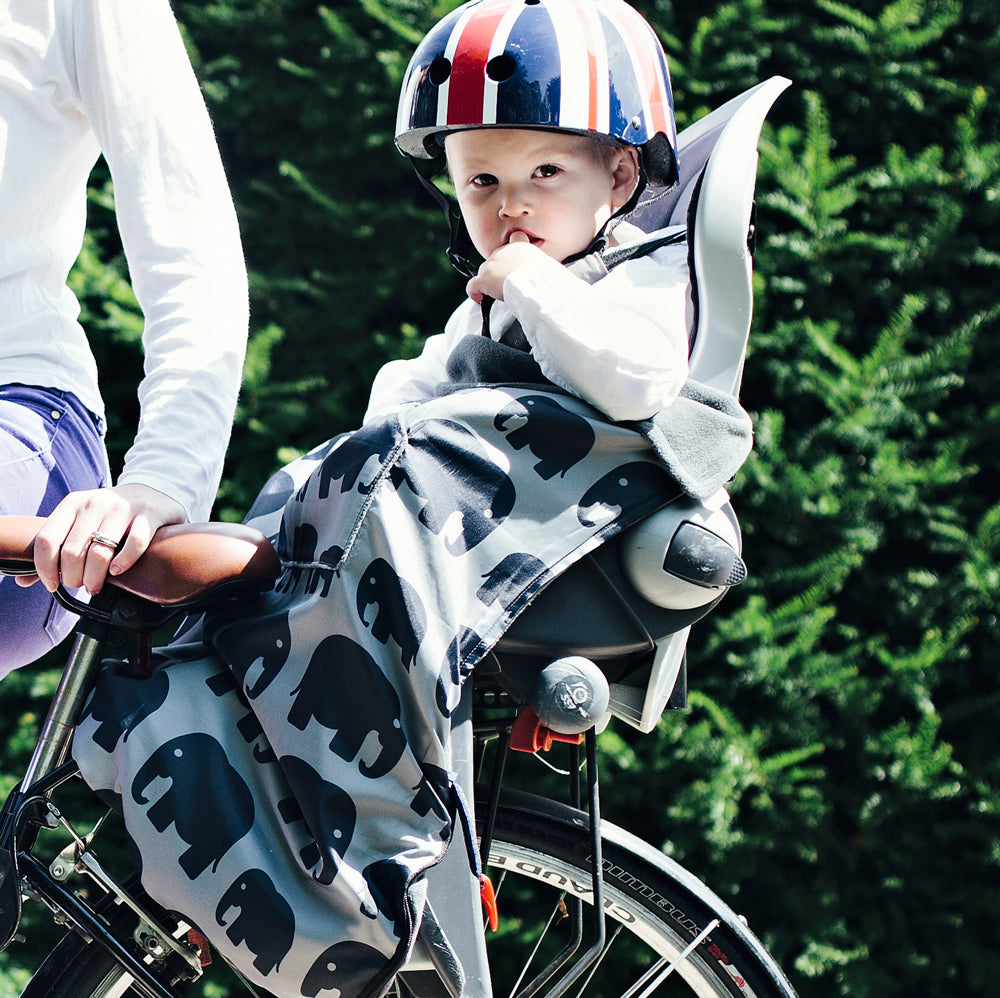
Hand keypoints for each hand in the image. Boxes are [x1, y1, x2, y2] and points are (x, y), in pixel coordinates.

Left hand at [17, 483, 186, 595]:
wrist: (151, 494)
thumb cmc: (109, 517)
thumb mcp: (79, 523)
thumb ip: (54, 550)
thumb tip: (22, 580)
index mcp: (73, 504)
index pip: (47, 540)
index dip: (45, 568)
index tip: (53, 585)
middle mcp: (96, 502)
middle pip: (73, 552)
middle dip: (73, 577)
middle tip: (80, 585)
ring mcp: (124, 508)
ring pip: (101, 553)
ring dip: (96, 578)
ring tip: (96, 586)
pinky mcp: (149, 515)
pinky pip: (134, 545)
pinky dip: (124, 563)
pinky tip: (118, 571)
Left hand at [466, 231, 542, 302]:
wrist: (533, 283)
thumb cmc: (544, 277)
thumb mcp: (546, 265)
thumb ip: (539, 265)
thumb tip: (547, 274)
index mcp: (521, 245)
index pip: (516, 237)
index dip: (513, 246)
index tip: (514, 256)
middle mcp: (504, 251)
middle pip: (496, 257)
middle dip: (500, 268)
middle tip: (508, 281)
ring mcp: (492, 264)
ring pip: (484, 270)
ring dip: (488, 280)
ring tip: (496, 291)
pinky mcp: (484, 278)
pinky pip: (472, 285)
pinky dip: (473, 292)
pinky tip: (478, 297)